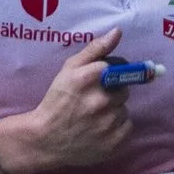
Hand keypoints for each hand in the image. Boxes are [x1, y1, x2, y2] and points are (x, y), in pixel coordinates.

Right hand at [0, 30, 136, 173]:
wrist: (46, 140)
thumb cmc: (57, 101)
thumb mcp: (69, 69)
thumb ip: (95, 49)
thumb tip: (118, 32)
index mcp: (90, 78)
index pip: (120, 68)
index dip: (111, 74)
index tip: (100, 82)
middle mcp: (102, 100)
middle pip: (123, 90)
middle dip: (112, 94)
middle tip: (93, 101)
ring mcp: (109, 123)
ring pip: (125, 110)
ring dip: (114, 112)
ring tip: (94, 117)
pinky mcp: (115, 142)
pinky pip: (127, 127)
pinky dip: (117, 128)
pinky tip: (100, 129)